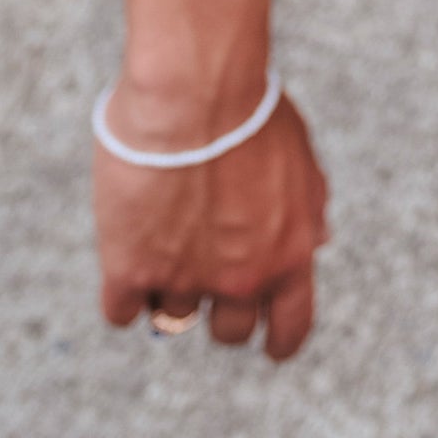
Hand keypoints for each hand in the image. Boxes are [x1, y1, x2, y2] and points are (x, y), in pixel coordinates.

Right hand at [96, 85, 329, 358]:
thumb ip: (307, 211)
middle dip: (221, 306)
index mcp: (291, 255)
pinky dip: (124, 291)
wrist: (196, 91)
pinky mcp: (131, 270)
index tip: (269, 346)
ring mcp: (185, 279)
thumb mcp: (300, 161)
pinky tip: (127, 256)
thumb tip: (314, 244)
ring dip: (170, 287)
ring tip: (164, 233)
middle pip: (230, 330)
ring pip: (173, 318)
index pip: (291, 328)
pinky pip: (122, 311)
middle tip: (206, 268)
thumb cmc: (252, 111)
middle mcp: (241, 279)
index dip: (279, 341)